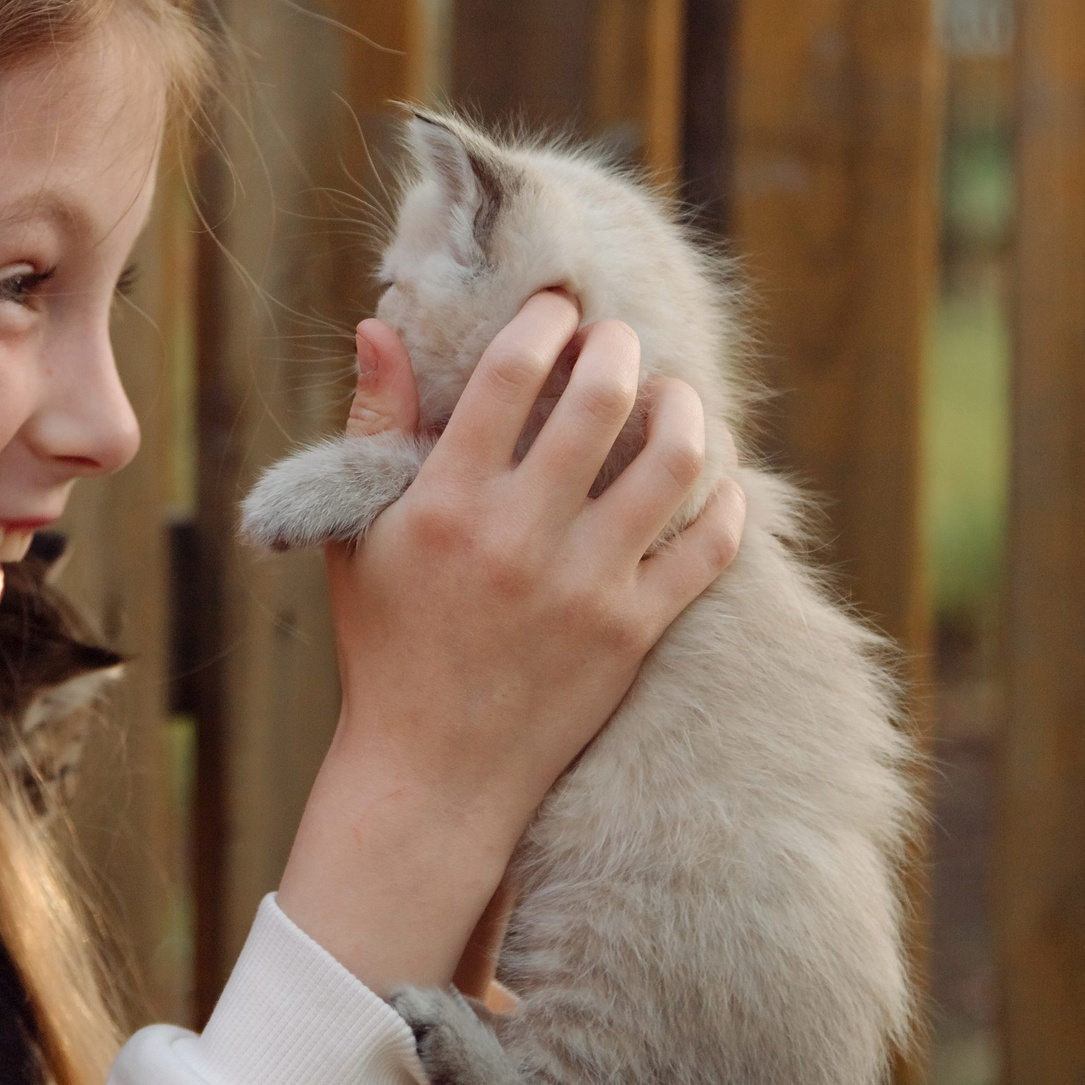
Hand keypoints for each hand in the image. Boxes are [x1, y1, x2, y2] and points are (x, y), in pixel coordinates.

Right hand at [275, 292, 745, 995]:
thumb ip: (373, 427)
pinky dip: (723, 500)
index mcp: (446, 504)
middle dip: (620, 347)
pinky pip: (709, 546)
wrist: (433, 776)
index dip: (544, 320)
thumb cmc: (389, 646)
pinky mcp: (634, 633)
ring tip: (673, 399)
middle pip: (602, 398)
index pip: (510, 372)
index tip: (558, 309)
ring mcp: (585, 587)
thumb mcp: (361, 536)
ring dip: (685, 410)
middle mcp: (519, 538)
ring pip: (673, 463)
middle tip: (619, 343)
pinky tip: (712, 479)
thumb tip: (380, 326)